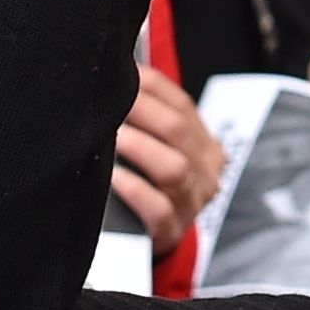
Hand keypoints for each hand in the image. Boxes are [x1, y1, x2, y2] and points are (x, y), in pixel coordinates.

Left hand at [112, 63, 219, 246]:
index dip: (148, 85)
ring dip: (137, 146)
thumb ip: (145, 115)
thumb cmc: (147, 182)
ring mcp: (191, 202)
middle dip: (138, 109)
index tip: (118, 71)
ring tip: (107, 134)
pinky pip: (157, 208)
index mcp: (203, 143)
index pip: (181, 104)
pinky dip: (133, 189)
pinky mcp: (171, 230)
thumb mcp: (158, 146)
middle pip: (177, 130)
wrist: (148, 237)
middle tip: (105, 99)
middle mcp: (204, 170)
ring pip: (173, 168)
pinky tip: (111, 177)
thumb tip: (116, 72)